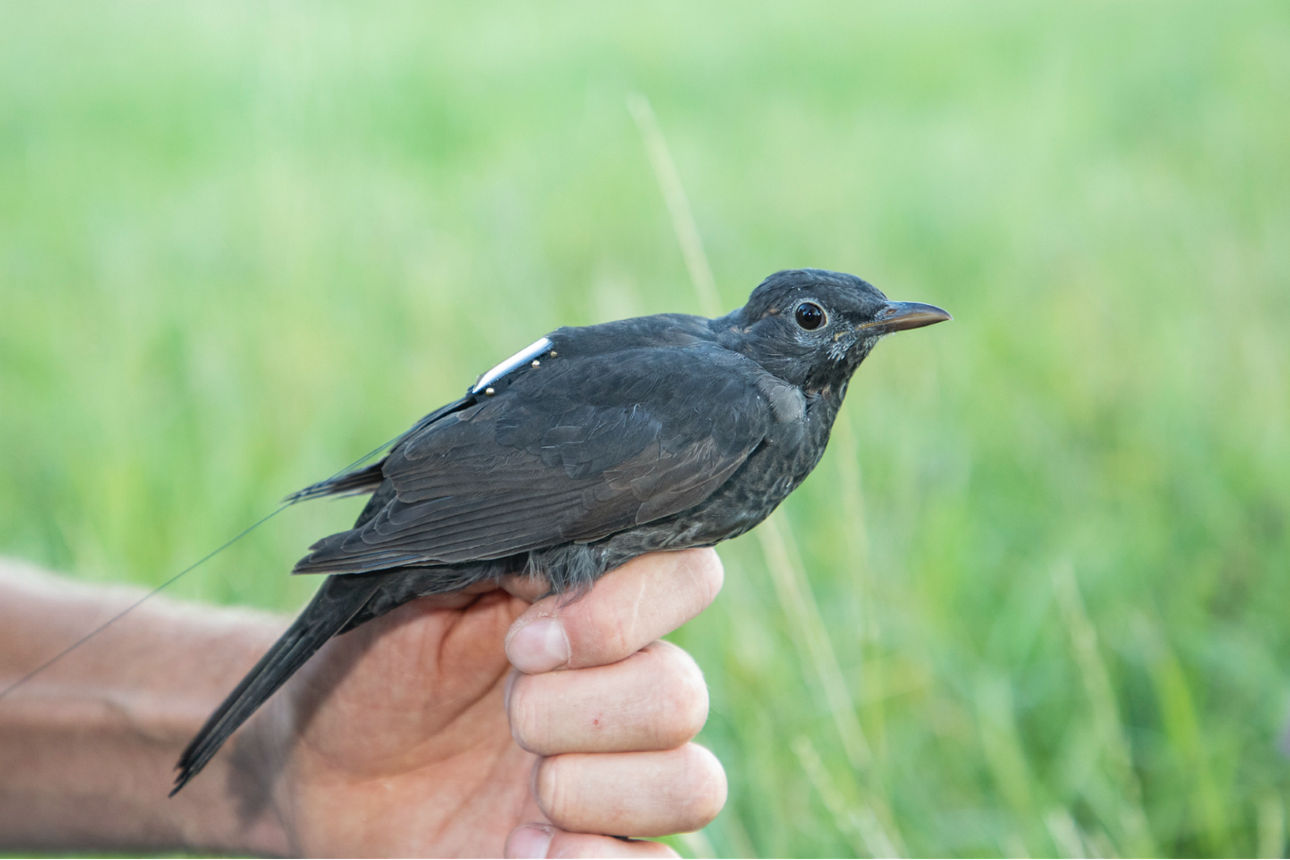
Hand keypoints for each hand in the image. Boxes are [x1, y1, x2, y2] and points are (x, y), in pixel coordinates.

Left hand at [248, 549, 726, 856]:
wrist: (317, 770)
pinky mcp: (600, 850)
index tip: (523, 643)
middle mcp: (622, 686)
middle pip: (682, 696)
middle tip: (506, 719)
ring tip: (523, 798)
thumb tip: (579, 549)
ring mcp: (618, 776)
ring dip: (595, 793)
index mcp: (591, 607)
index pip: (688, 577)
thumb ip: (509, 555)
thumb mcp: (423, 589)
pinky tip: (527, 850)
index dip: (624, 612)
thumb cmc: (369, 666)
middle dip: (577, 714)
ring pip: (693, 785)